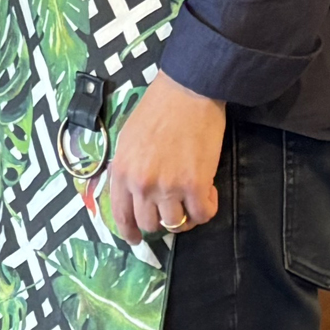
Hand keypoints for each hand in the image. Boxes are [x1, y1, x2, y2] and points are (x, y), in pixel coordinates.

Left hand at [103, 70, 226, 246]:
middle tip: (172, 206)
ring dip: (185, 215)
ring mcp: (169, 187)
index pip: (121, 216)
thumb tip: (130, 190)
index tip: (136, 239)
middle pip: (150, 224)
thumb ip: (127, 168)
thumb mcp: (128, 138)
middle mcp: (142, 184)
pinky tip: (208, 192)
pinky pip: (203, 214)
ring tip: (191, 198)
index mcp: (123, 172)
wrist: (188, 91)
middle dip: (161, 219)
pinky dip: (207, 208)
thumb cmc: (158, 109)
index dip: (130, 232)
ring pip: (176, 224)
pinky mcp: (196, 185)